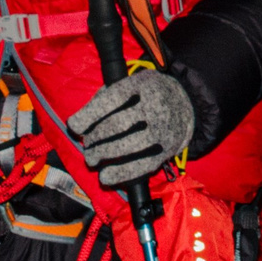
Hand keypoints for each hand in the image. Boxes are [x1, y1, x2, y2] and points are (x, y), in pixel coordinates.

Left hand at [68, 68, 195, 185]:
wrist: (187, 105)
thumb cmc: (147, 94)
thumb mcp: (130, 84)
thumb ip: (105, 97)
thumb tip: (79, 123)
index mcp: (142, 85)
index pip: (112, 99)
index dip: (90, 114)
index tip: (74, 126)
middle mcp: (155, 107)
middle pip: (118, 125)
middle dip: (96, 138)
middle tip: (87, 145)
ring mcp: (162, 131)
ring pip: (128, 146)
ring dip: (104, 155)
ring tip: (91, 158)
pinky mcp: (166, 151)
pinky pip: (141, 165)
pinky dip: (121, 173)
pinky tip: (106, 177)